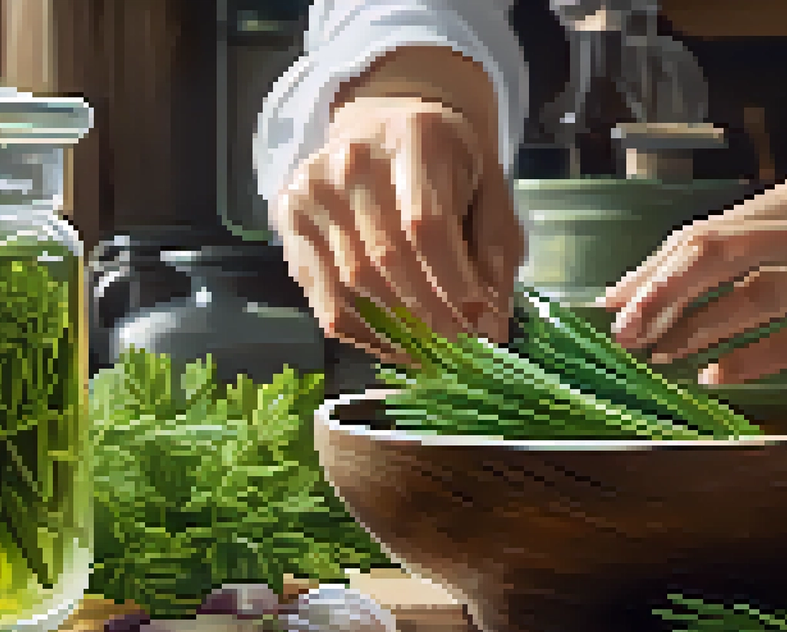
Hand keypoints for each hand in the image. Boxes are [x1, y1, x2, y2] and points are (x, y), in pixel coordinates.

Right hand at [274, 95, 522, 360]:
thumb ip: (497, 249)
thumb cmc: (446, 164)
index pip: (425, 225)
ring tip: (431, 351)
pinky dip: (363, 334)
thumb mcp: (489, 190)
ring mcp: (313, 189)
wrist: (386, 126)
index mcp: (413, 139)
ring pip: (353, 284)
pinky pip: (324, 297)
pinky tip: (394, 345)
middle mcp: (353, 159)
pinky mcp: (289, 218)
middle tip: (459, 345)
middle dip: (430, 315)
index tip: (481, 322)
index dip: (453, 284)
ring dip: (398, 331)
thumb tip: (493, 323)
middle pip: (387, 258)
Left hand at [598, 176, 786, 384]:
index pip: (707, 230)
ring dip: (698, 328)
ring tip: (659, 354)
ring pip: (755, 294)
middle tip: (624, 330)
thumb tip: (674, 284)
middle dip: (662, 294)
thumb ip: (757, 248)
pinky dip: (751, 359)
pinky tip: (715, 376)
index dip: (653, 267)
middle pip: (721, 253)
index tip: (614, 300)